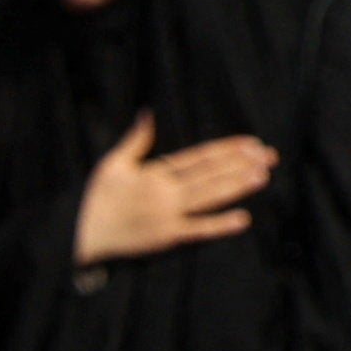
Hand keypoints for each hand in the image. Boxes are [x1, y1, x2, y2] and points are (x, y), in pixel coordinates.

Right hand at [76, 114, 276, 264]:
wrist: (81, 232)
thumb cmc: (96, 198)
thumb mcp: (112, 163)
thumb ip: (136, 140)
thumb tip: (148, 113)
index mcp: (155, 172)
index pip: (199, 156)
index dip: (227, 149)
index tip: (251, 143)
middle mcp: (165, 191)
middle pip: (211, 174)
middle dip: (242, 164)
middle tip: (269, 157)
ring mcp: (168, 214)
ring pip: (209, 197)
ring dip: (237, 186)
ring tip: (262, 176)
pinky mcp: (166, 237)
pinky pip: (197, 230)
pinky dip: (220, 225)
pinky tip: (243, 219)